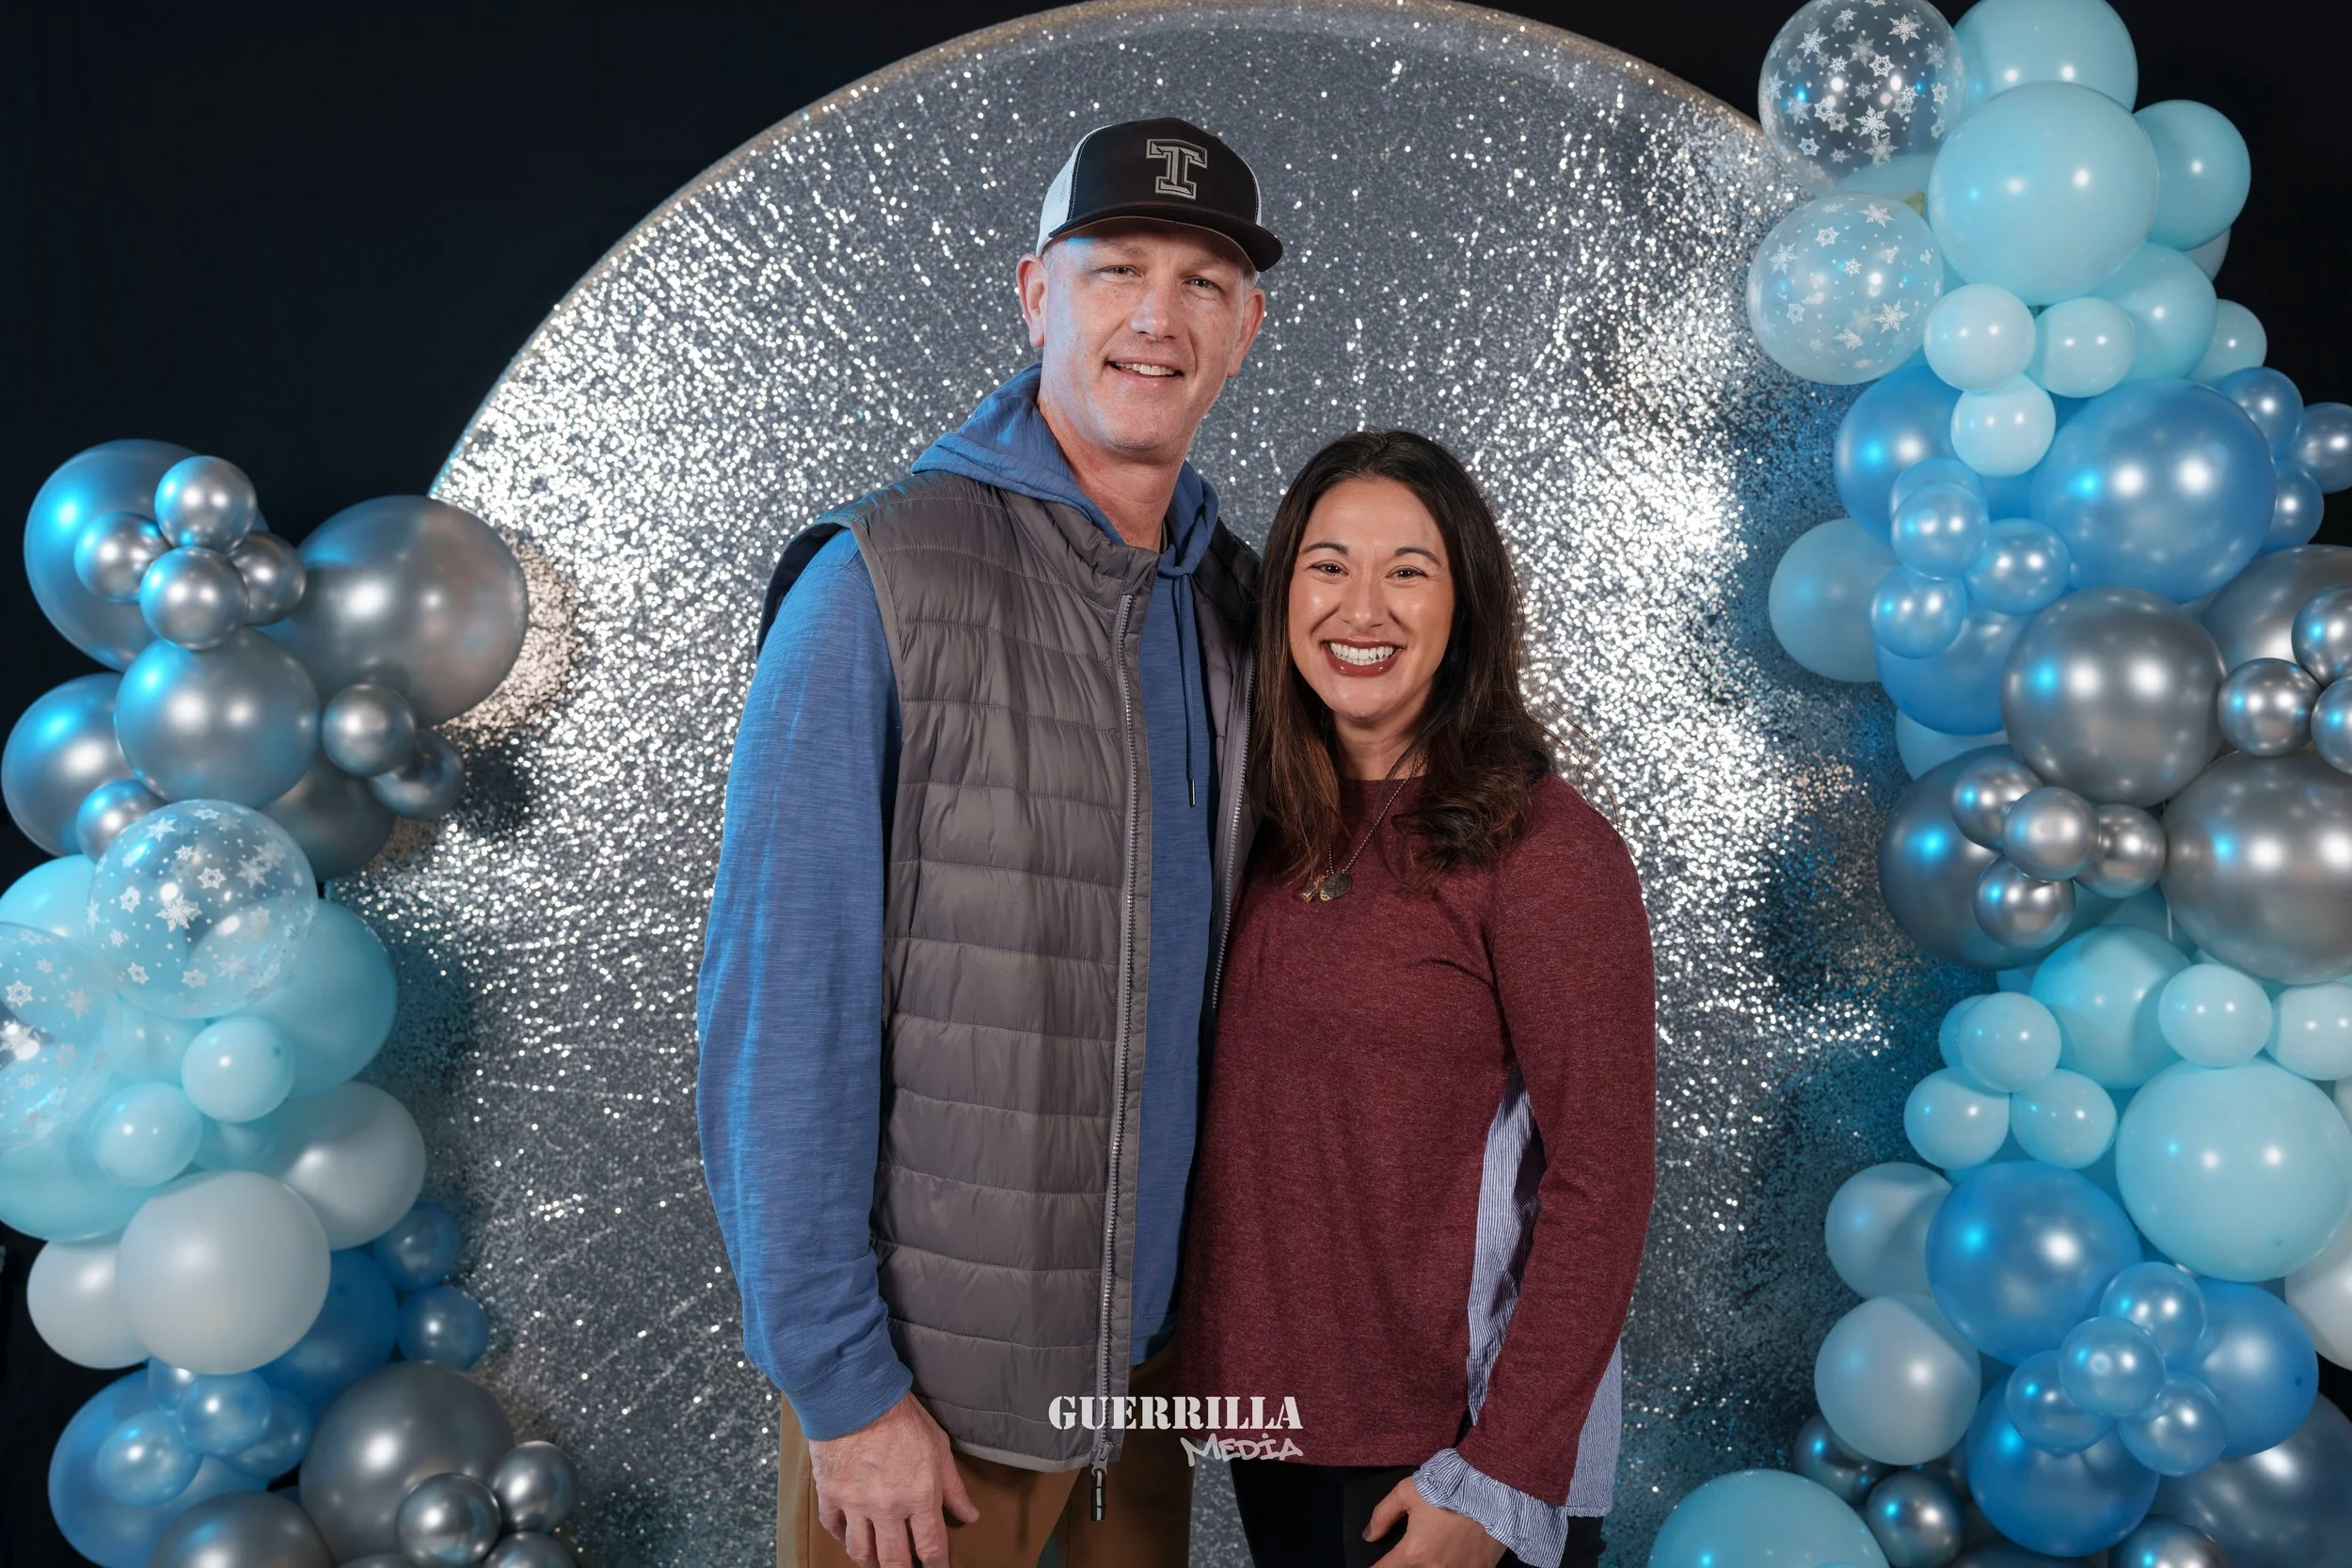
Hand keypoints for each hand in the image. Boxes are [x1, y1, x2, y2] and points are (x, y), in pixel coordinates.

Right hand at [807, 1390, 980, 1566]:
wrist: (858, 1396)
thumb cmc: (902, 1417)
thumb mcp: (939, 1448)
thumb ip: (954, 1487)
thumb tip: (969, 1514)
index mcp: (920, 1497)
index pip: (931, 1547)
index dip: (936, 1566)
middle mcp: (888, 1508)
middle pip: (895, 1559)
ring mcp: (857, 1504)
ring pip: (861, 1551)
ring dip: (871, 1560)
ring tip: (877, 1560)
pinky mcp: (831, 1494)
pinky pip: (833, 1527)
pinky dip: (841, 1536)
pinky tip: (848, 1535)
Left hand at [1363, 1476, 1507, 1567]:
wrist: (1491, 1487)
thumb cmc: (1446, 1487)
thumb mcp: (1406, 1492)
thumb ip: (1383, 1515)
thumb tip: (1369, 1536)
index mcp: (1413, 1552)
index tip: (1373, 1567)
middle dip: (1405, 1567)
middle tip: (1409, 1555)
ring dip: (1429, 1567)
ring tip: (1430, 1556)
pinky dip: (1456, 1567)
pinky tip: (1454, 1559)